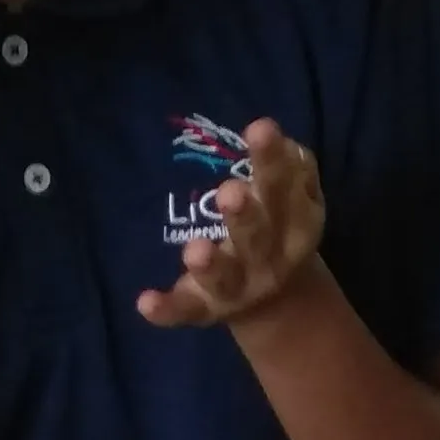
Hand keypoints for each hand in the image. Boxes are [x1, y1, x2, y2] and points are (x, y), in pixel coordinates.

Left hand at [136, 119, 323, 334]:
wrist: (278, 300)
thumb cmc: (277, 226)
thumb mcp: (295, 200)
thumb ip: (293, 171)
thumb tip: (282, 143)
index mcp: (293, 228)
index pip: (284, 190)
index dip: (274, 161)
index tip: (259, 127)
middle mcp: (267, 261)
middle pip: (257, 236)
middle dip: (244, 216)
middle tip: (230, 192)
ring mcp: (236, 289)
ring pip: (224, 279)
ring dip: (211, 266)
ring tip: (193, 251)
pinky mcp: (204, 309)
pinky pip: (184, 312)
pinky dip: (166, 311)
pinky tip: (144, 302)